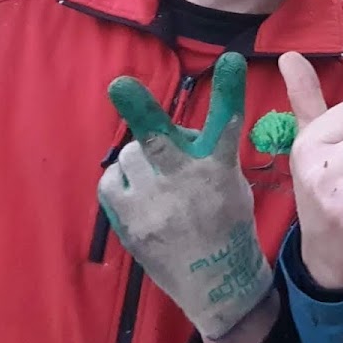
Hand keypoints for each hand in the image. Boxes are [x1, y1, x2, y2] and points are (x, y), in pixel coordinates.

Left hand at [97, 52, 273, 340]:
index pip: (226, 122)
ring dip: (139, 159)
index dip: (228, 91)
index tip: (229, 60)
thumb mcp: (231, 182)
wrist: (216, 282)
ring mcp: (153, 204)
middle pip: (158, 138)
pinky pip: (111, 181)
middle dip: (138, 109)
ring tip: (154, 179)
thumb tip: (172, 132)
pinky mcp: (129, 223)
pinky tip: (138, 195)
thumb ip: (204, 154)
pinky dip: (122, 182)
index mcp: (218, 167)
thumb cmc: (227, 223)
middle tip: (119, 86)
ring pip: (130, 154)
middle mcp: (185, 181)